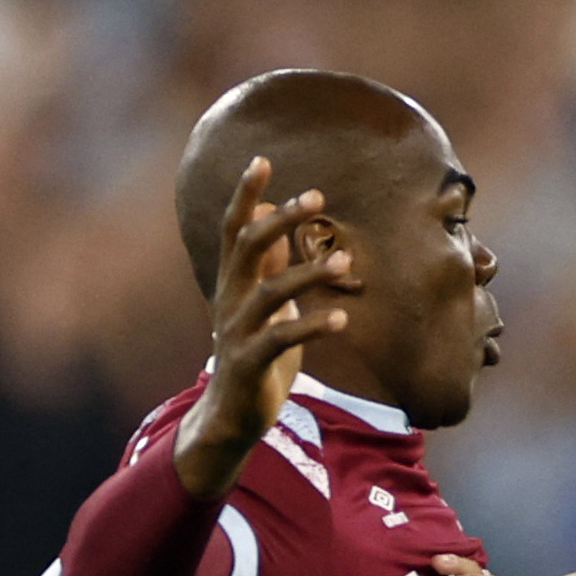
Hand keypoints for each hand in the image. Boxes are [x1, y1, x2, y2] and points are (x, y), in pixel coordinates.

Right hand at [177, 158, 353, 496]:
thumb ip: (267, 263)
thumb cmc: (255, 354)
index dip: (245, 195)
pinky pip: (281, 339)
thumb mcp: (263, 305)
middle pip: (246, 248)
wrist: (233, 416)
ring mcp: (237, 331)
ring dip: (308, 272)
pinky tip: (342, 317)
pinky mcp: (251, 363)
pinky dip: (312, 326)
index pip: (233, 229)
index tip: (261, 160)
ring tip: (346, 258)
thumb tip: (277, 216)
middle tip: (316, 197)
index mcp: (232, 283)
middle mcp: (229, 300)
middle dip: (280, 220)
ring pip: (270, 292)